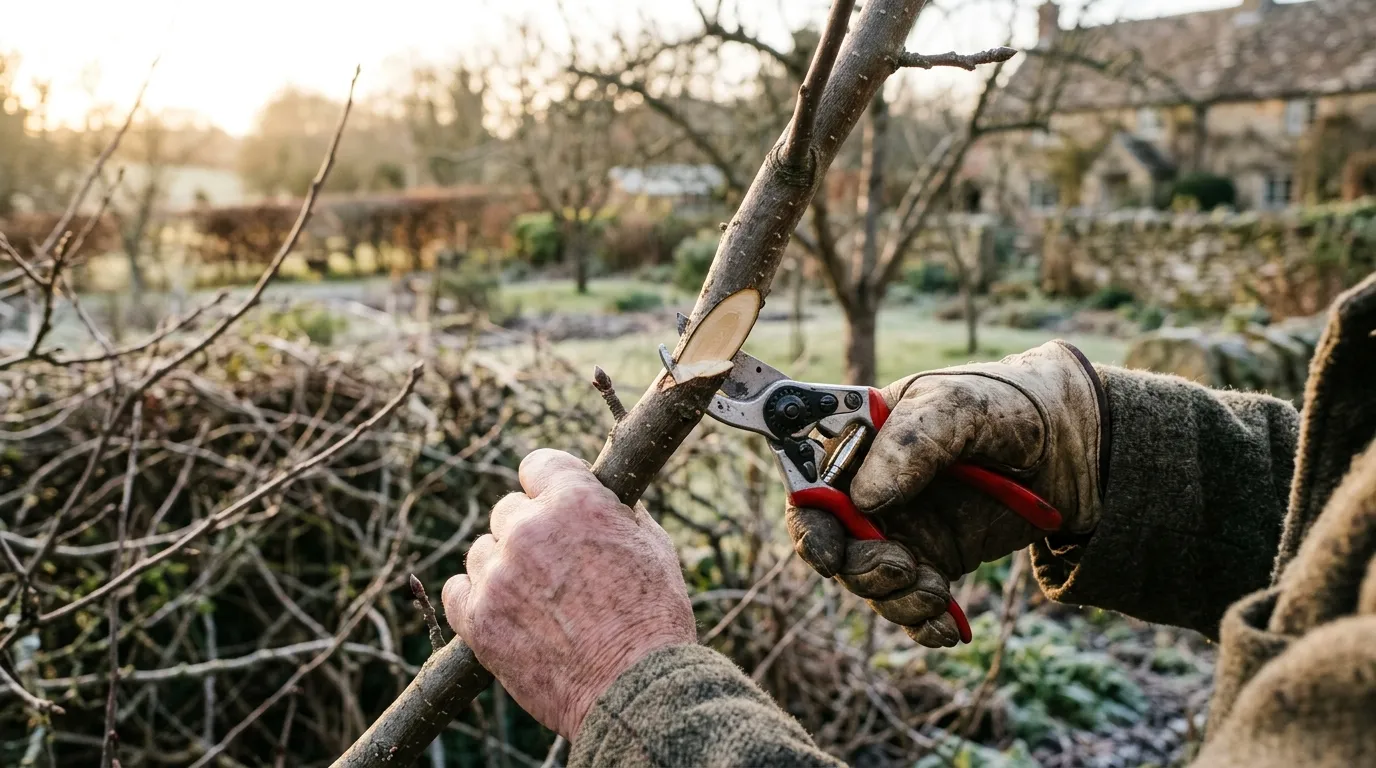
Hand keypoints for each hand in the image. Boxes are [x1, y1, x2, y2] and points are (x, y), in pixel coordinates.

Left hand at [442, 449, 695, 738]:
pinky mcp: (478, 619)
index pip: (538, 465)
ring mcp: (499, 575)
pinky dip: (475, 599)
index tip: (549, 501)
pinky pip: (457, 591)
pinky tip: (501, 611)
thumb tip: (601, 498)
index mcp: (575, 501)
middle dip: (529, 531)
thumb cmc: (654, 619)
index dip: (546, 485)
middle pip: (507, 511)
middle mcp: (529, 529)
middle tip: (553, 565)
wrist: (634, 690)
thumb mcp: (653, 546)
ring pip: (482, 551)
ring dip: (502, 567)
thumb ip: (617, 513)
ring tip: (535, 600)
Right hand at [788, 341, 1105, 646]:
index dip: (808, 522)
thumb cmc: (1007, 405)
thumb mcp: (960, 408)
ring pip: (871, 581)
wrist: (1075, 446)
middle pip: (835, 543)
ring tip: (935, 593)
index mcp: (862, 444)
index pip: (812, 485)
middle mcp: (872, 489)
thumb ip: (910, 445)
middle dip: (859, 568)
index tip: (826, 552)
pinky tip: (947, 626)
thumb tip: (862, 500)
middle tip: (901, 567)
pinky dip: (924, 623)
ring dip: (894, 599)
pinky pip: (913, 603)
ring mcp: (904, 528)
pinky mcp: (936, 561)